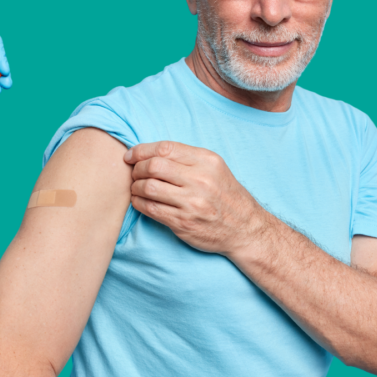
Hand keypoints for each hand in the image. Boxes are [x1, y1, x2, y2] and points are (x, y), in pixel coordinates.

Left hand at [124, 141, 264, 255]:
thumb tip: (150, 153)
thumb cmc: (225, 195)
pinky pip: (151, 209)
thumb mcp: (215, 168)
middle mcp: (200, 180)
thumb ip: (187, 158)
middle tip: (133, 173)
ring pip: (148, 187)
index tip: (131, 155)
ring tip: (136, 188)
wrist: (245, 229)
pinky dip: (139, 203)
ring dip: (135, 187)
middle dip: (137, 169)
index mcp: (207, 161)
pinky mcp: (183, 222)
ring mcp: (192, 203)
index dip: (141, 150)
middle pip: (153, 166)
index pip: (165, 148)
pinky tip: (140, 201)